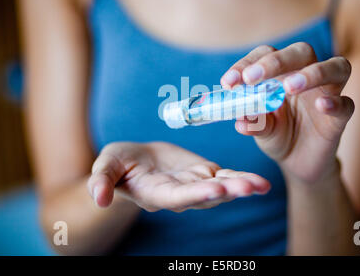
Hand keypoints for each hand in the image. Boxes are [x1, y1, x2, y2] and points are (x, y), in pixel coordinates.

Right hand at [87, 142, 270, 211]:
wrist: (138, 160)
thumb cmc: (119, 163)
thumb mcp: (106, 166)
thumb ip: (102, 181)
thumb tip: (98, 199)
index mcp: (156, 194)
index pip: (178, 197)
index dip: (195, 194)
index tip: (214, 189)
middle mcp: (180, 195)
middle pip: (206, 196)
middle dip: (227, 192)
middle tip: (248, 188)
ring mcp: (196, 184)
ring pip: (221, 188)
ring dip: (241, 187)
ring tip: (261, 186)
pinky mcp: (205, 173)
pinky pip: (226, 176)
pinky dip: (242, 178)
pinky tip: (260, 182)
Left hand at [221, 43, 353, 183]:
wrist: (298, 163)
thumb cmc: (278, 135)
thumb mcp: (261, 128)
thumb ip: (253, 121)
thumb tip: (240, 120)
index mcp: (282, 73)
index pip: (267, 54)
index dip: (246, 64)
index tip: (228, 83)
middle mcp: (307, 76)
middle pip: (302, 52)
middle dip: (276, 61)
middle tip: (252, 78)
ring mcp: (327, 94)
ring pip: (336, 67)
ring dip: (312, 73)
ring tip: (289, 87)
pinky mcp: (339, 118)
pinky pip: (346, 105)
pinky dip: (336, 103)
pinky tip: (321, 106)